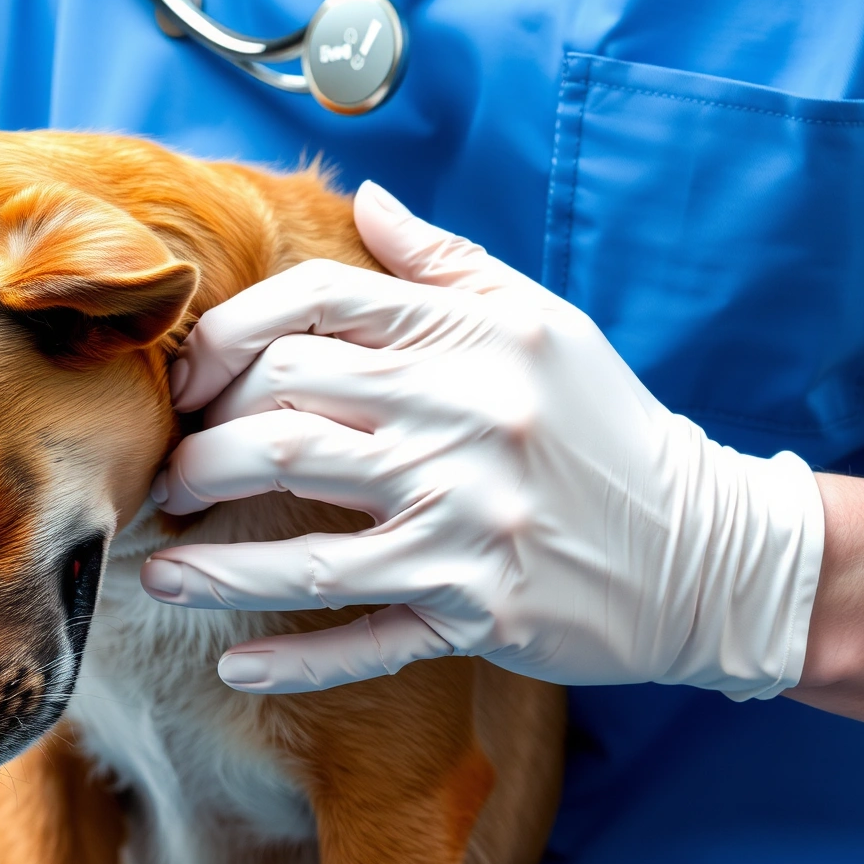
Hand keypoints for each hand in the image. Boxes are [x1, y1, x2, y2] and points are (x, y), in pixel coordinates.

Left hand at [141, 182, 824, 699]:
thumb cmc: (600, 424)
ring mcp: (468, 526)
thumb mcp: (537, 323)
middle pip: (282, 423)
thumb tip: (364, 198)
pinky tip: (230, 665)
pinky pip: (363, 639)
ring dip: (211, 563)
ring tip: (156, 569)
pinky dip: (293, 660)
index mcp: (469, 340)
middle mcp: (464, 425)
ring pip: (302, 545)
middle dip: (200, 450)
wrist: (706, 549)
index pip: (309, 310)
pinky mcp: (478, 612)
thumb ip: (441, 263)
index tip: (186, 381)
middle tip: (169, 476)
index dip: (222, 341)